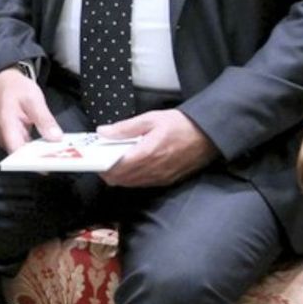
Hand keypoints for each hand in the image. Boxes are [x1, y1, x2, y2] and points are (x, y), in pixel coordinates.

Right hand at [0, 66, 62, 154]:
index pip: (17, 152)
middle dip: (42, 160)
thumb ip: (44, 118)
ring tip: (60, 155)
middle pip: (21, 156)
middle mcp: (4, 136)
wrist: (2, 81)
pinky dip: (38, 149)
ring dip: (41, 155)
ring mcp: (7, 138)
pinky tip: (51, 147)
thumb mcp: (33, 98)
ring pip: (24, 154)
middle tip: (62, 160)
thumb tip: (56, 137)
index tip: (50, 165)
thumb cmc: (15, 88)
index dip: (33, 162)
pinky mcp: (13, 138)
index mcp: (6, 125)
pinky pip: (25, 148)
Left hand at [97, 109, 217, 186]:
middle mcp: (152, 170)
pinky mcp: (167, 180)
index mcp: (146, 154)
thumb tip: (102, 132)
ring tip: (115, 161)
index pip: (115, 169)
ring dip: (120, 176)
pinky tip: (132, 166)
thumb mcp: (150, 119)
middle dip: (107, 172)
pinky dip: (133, 178)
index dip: (101, 166)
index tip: (94, 158)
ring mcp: (160, 178)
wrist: (208, 136)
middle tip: (103, 159)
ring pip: (131, 184)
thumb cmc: (179, 125)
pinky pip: (143, 184)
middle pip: (120, 180)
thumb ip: (124, 128)